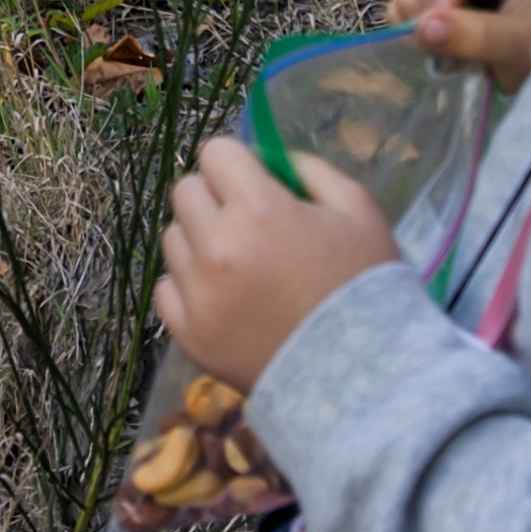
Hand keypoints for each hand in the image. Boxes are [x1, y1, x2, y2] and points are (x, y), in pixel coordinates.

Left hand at [155, 135, 396, 389]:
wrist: (360, 378)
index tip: (255, 182)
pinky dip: (189, 286)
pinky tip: (223, 295)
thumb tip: (269, 158)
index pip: (215, 153)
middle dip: (215, 196)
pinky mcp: (188, 334)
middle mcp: (216, 246)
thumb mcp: (358, 210)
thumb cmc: (364, 286)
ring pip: (172, 238)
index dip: (237, 163)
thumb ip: (310, 170)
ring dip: (199, 240)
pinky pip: (165, 288)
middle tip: (247, 222)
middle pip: (185, 191)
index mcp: (258, 209)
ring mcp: (197, 293)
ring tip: (239, 264)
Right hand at [391, 0, 530, 86]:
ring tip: (451, 50)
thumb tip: (423, 28)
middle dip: (432, 2)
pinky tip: (440, 49)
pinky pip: (406, 9)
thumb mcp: (526, 41)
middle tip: (446, 39)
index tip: (444, 8)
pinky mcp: (437, 2)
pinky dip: (413, 30)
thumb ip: (480, 34)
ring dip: (420, 19)